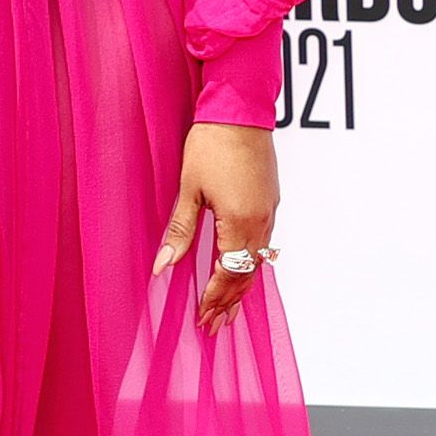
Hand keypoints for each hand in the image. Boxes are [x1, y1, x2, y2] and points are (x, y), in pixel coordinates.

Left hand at [151, 120, 279, 330]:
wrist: (240, 109)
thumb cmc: (212, 143)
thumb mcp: (189, 190)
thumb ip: (180, 231)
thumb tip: (163, 266)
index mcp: (240, 222)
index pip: (229, 275)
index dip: (214, 299)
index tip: (203, 319)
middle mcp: (261, 221)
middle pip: (248, 274)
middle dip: (230, 302)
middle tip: (216, 326)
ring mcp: (270, 210)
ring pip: (259, 261)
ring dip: (242, 287)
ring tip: (229, 309)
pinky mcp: (271, 199)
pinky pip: (264, 243)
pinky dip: (252, 264)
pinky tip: (243, 270)